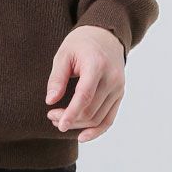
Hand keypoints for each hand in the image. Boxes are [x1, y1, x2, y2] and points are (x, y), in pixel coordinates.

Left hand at [44, 26, 124, 143]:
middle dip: (70, 118)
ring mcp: (119, 88)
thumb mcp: (63, 54)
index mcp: (97, 65)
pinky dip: (97, 130)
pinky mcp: (120, 95)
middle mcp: (112, 78)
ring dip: (79, 125)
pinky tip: (82, 136)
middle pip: (91, 110)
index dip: (72, 113)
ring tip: (60, 120)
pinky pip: (109, 119)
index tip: (59, 124)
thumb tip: (51, 101)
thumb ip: (57, 78)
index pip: (85, 95)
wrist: (106, 35)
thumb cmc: (81, 44)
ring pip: (98, 118)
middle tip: (51, 115)